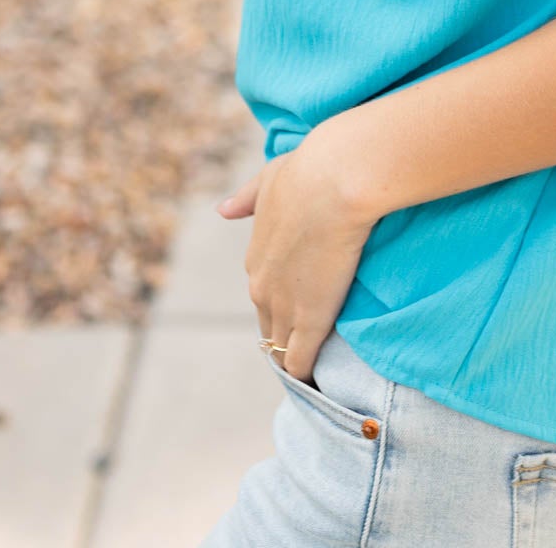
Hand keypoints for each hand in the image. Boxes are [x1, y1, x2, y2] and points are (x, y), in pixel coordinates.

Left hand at [215, 131, 376, 386]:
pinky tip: (315, 382)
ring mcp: (285, 307)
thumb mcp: (268, 180)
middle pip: (269, 327)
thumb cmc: (307, 172)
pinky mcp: (311, 320)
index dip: (281, 302)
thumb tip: (222, 209)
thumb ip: (246, 198)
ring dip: (294, 357)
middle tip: (307, 343)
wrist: (333, 180)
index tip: (298, 306)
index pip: (263, 294)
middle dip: (285, 335)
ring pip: (282, 348)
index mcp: (255, 259)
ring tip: (312, 369)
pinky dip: (307, 373)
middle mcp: (263, 288)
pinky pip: (301, 361)